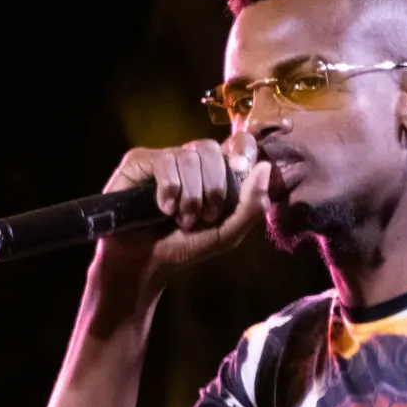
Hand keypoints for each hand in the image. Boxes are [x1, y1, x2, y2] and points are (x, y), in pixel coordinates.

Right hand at [92, 133, 271, 288]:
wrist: (144, 263)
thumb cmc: (183, 247)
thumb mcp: (226, 234)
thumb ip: (250, 206)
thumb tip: (266, 167)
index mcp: (214, 173)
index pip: (236, 143)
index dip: (243, 150)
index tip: (242, 170)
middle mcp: (190, 161)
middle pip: (213, 149)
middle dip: (215, 187)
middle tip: (206, 216)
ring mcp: (164, 159)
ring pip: (190, 155)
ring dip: (191, 195)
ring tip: (182, 218)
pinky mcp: (140, 161)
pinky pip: (165, 161)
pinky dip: (170, 189)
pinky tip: (164, 208)